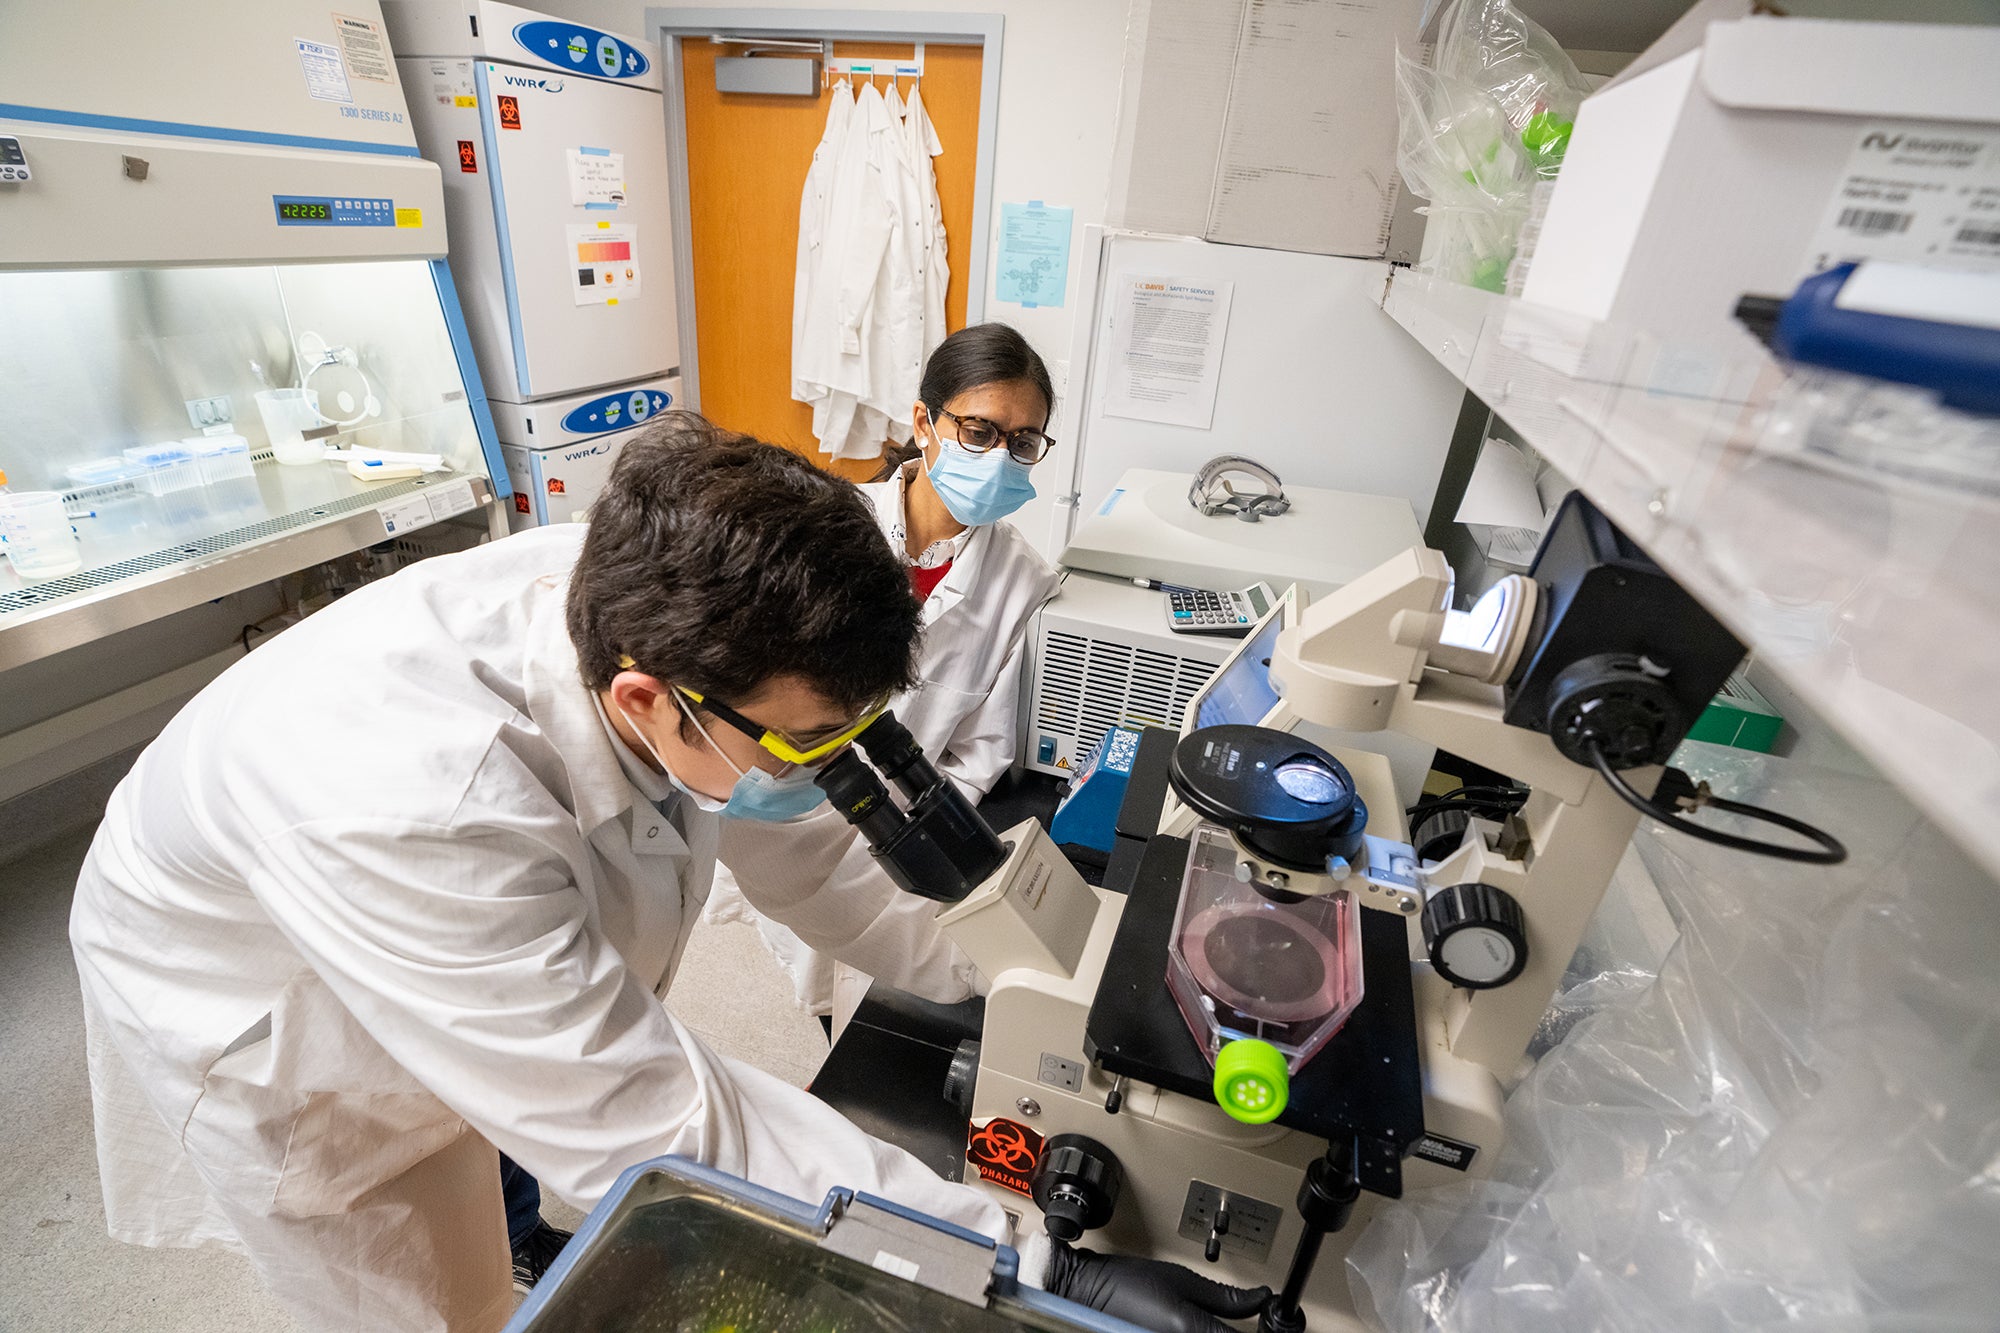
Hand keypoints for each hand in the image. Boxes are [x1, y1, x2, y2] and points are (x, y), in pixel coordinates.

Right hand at [1045, 1243, 1271, 1332]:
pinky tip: (1198, 1328)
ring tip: (1218, 1323)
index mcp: (1189, 1330)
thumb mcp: (1181, 1279)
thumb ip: (1225, 1296)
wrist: (1086, 1292)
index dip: (1263, 1331)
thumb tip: (1260, 1298)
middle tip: (1248, 1322)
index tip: (1272, 1323)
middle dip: (1236, 1332)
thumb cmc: (1125, 1284)